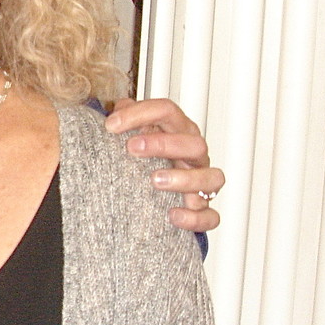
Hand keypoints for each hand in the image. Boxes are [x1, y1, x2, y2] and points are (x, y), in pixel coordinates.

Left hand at [106, 97, 224, 231]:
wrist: (145, 194)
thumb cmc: (140, 159)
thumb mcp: (129, 135)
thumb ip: (124, 118)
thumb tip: (118, 107)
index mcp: (177, 131)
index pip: (167, 111)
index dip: (140, 113)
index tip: (110, 126)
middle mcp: (193, 155)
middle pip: (194, 143)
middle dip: (163, 143)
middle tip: (131, 148)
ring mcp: (202, 183)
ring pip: (213, 178)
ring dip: (185, 179)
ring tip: (154, 180)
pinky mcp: (202, 211)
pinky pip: (211, 217)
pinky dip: (195, 217)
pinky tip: (171, 215)